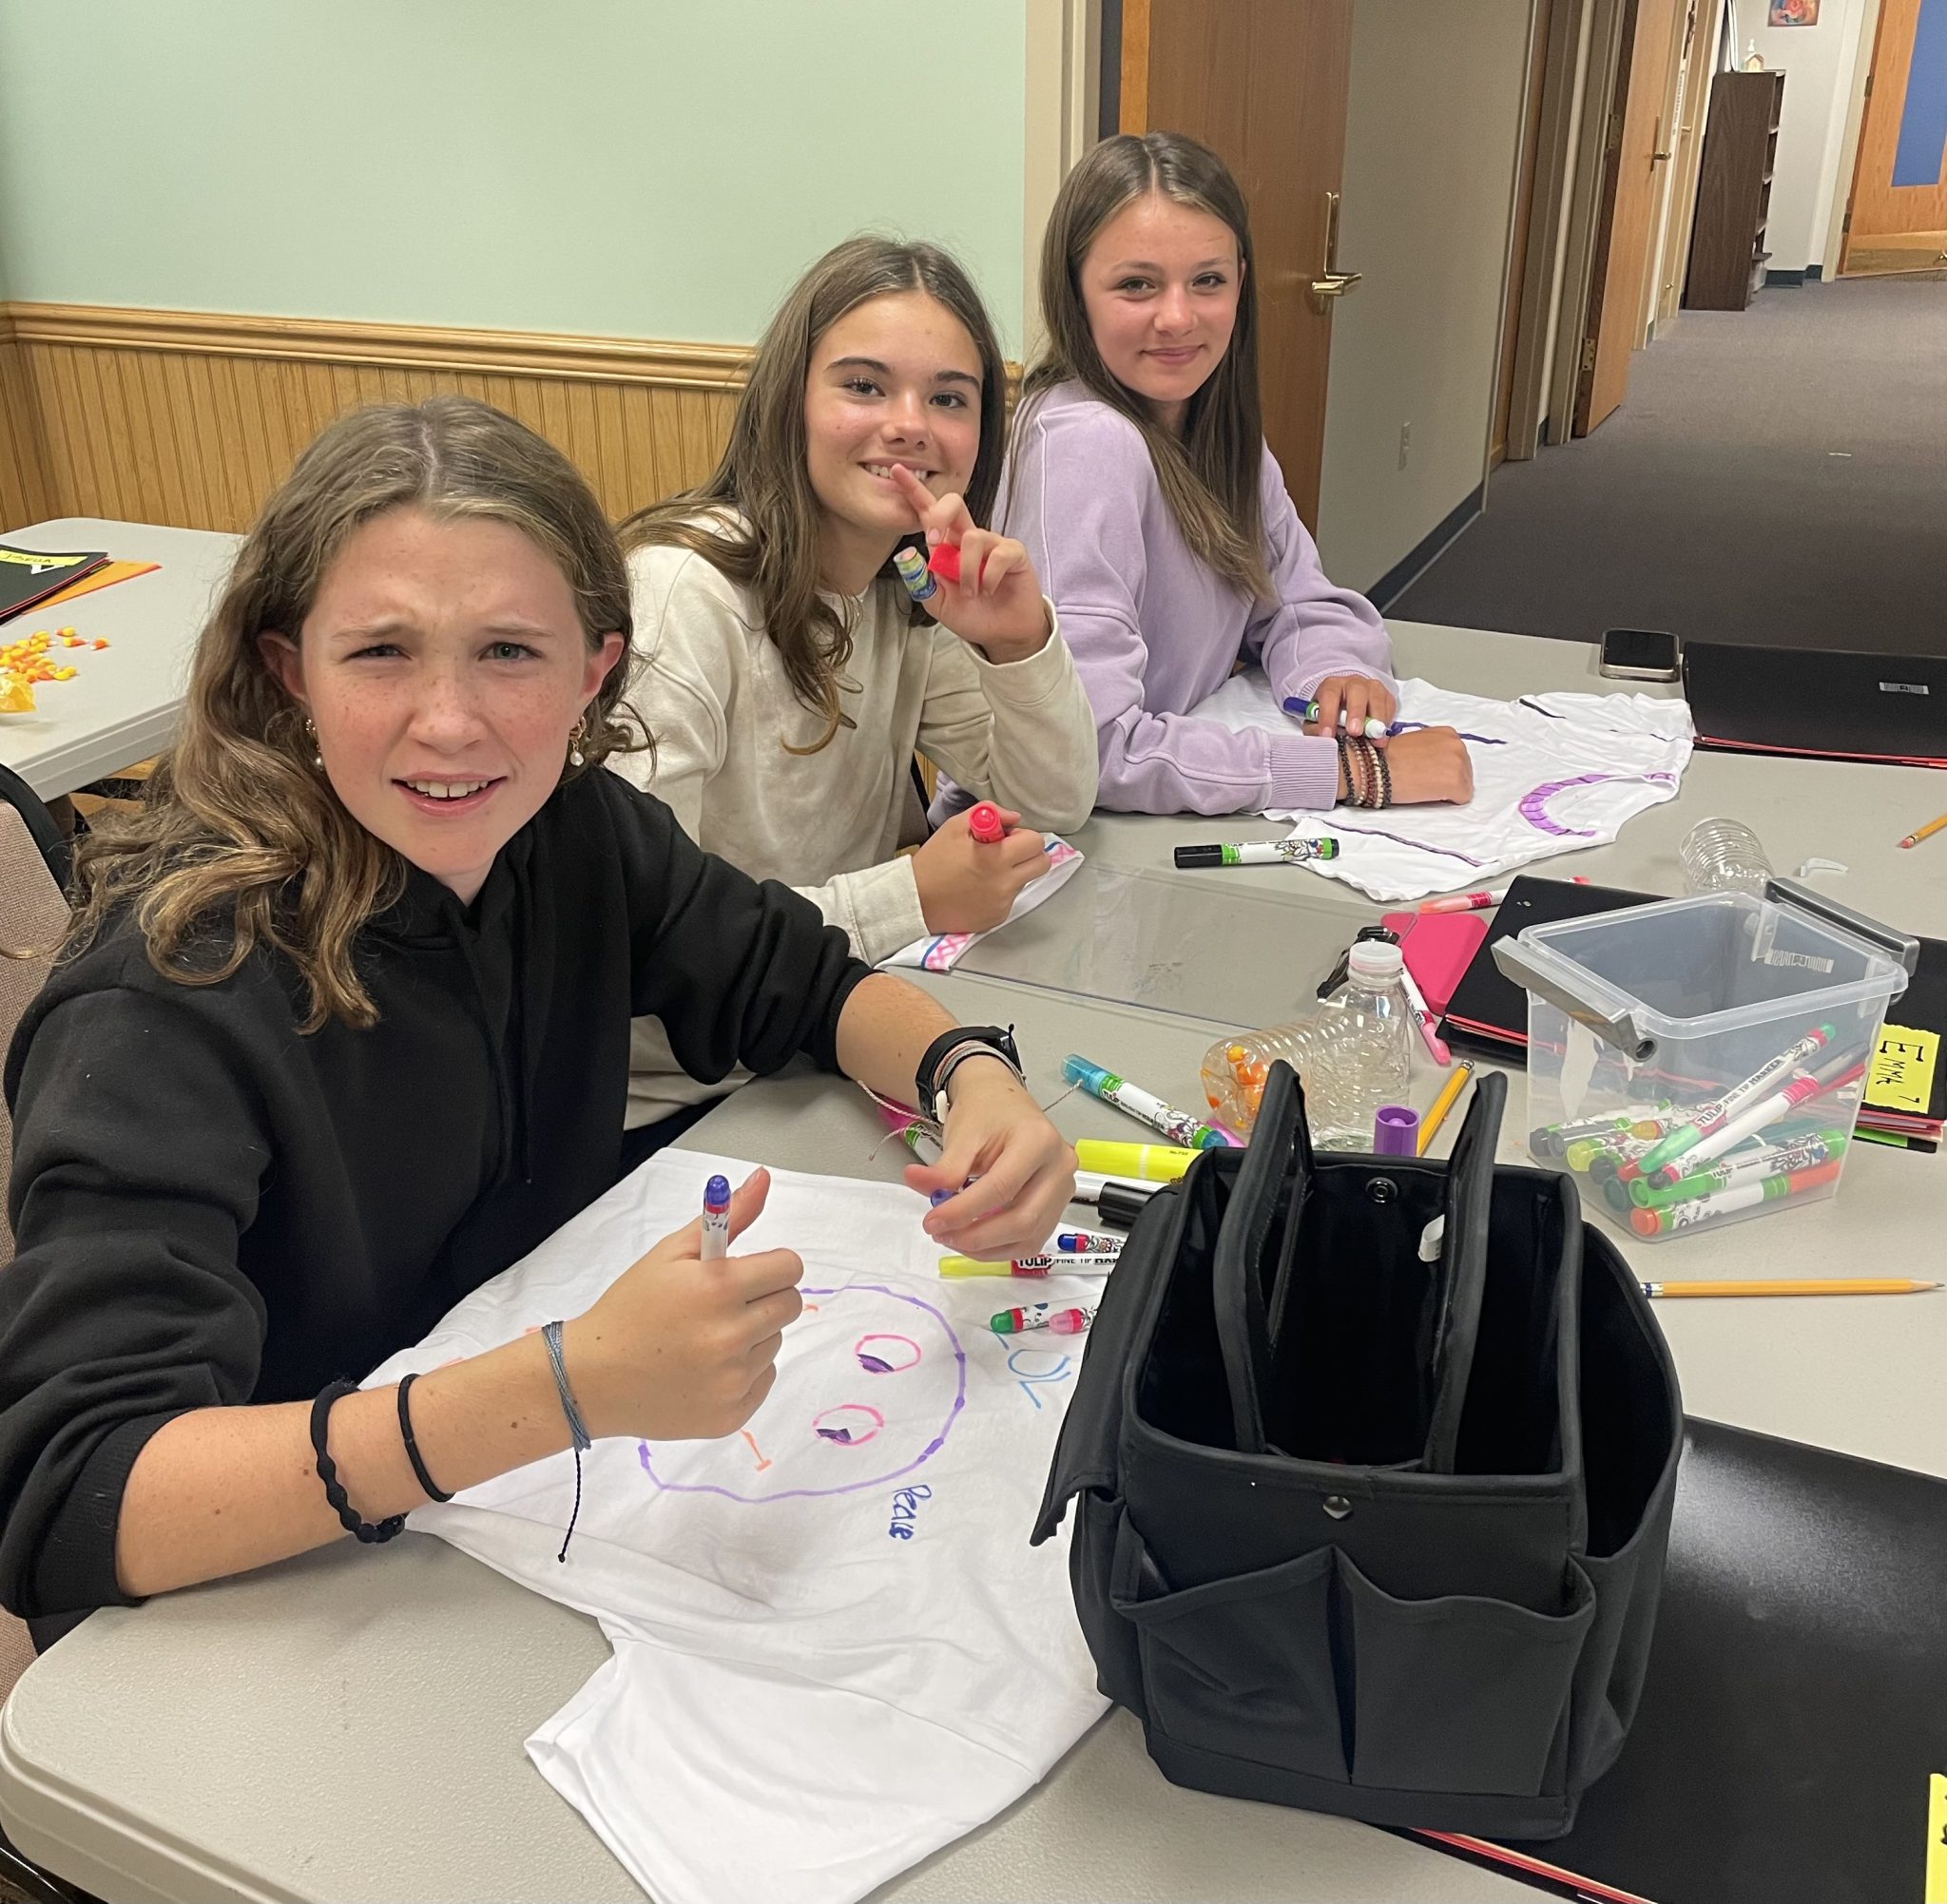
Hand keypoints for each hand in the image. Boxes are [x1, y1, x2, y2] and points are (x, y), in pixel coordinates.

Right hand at [564, 1168, 802, 1441]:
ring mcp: (732, 1380)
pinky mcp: (731, 1414)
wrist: (592, 1378)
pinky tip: (705, 1368)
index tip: (750, 1273)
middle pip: (789, 1304)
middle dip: (764, 1297)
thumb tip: (764, 1178)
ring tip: (705, 1337)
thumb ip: (727, 1216)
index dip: (771, 1266)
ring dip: (752, 1335)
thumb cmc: (630, 1308)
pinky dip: (743, 1372)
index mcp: (718, 1288)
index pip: (789, 1267)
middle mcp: (730, 1335)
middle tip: (725, 1304)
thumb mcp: (671, 1253)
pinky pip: (764, 1379)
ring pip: (774, 1342)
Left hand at [888, 464, 1051, 663]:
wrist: (1001, 634)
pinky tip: (989, 591)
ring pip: (973, 537)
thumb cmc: (972, 615)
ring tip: (971, 593)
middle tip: (933, 540)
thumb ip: (921, 582)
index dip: (914, 492)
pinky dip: (989, 577)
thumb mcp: (937, 603)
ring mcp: (992, 544)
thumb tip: (908, 555)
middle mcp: (968, 539)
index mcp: (947, 547)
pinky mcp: (1014, 553)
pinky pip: (999, 554)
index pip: (929, 513)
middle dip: (940, 514)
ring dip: (966, 570)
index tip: (897, 471)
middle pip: (953, 504)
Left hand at [907, 1059, 1076, 1260]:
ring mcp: (1064, 1190)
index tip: (932, 1221)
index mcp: (1039, 1140)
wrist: (1002, 1103)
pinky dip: (998, 1248)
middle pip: (1022, 1220)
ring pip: (1028, 1237)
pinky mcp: (1056, 1207)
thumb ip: (944, 1167)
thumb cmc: (986, 1113)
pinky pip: (1030, 1240)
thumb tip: (916, 1184)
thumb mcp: (962, 1135)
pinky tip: (972, 1240)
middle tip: (939, 1233)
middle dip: (976, 1236)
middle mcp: (1059, 1167)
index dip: (964, 1211)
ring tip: (952, 1236)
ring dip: (985, 1247)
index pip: (1001, 1188)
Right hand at [910, 806, 1049, 933]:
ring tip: (984, 871)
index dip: (1023, 836)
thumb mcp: (955, 826)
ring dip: (1013, 872)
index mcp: (996, 858)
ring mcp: (1003, 903)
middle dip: (1029, 854)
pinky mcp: (997, 918)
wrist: (914, 900)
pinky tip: (977, 889)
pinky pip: (1010, 899)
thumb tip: (1014, 818)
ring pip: (1025, 881)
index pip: (1036, 843)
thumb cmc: (934, 861)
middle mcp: (1005, 883)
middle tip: (1007, 852)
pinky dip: (1000, 891)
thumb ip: (989, 813)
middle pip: (1042, 865)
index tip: (1006, 838)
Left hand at [1301, 674, 1398, 742]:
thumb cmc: (1330, 715)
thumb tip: (1324, 740)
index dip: (1328, 716)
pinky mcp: (1386, 696)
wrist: (1347, 706)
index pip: (1329, 696)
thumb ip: (1316, 729)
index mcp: (1331, 686)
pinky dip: (1387, 722)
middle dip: (1356, 713)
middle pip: (1357, 692)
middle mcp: (1353, 683)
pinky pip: (1389, 707)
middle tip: (1355, 732)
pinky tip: (1382, 736)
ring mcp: (1371, 687)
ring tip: (1375, 740)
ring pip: (1376, 698)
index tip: (1327, 735)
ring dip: (1376, 720)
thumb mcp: (1316, 721)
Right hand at [1361, 725, 1472, 804]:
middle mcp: (1458, 745)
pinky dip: (1448, 801)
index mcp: (1448, 734)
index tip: (1426, 772)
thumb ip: (1433, 750)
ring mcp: (1459, 763)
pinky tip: (1428, 793)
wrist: (1376, 767)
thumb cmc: (1388, 757)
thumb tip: (1436, 764)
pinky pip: (1461, 798)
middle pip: (1464, 771)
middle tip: (1423, 781)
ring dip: (1447, 790)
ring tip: (1423, 786)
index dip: (1442, 769)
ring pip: (1464, 785)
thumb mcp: (1416, 742)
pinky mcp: (1457, 783)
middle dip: (1447, 779)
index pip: (1457, 757)